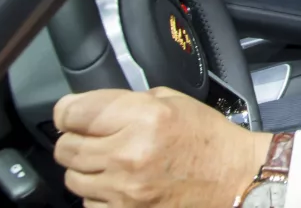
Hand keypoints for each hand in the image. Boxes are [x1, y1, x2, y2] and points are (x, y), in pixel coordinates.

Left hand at [53, 87, 270, 207]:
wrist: (235, 178)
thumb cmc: (207, 138)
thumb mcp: (173, 102)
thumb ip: (129, 102)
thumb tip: (91, 109)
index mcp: (144, 117)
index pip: (72, 113)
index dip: (70, 111)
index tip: (74, 114)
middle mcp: (129, 153)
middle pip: (66, 147)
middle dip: (77, 139)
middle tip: (97, 138)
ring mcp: (125, 189)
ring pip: (72, 178)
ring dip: (86, 168)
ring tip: (111, 162)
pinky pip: (89, 201)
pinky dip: (99, 192)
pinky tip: (120, 183)